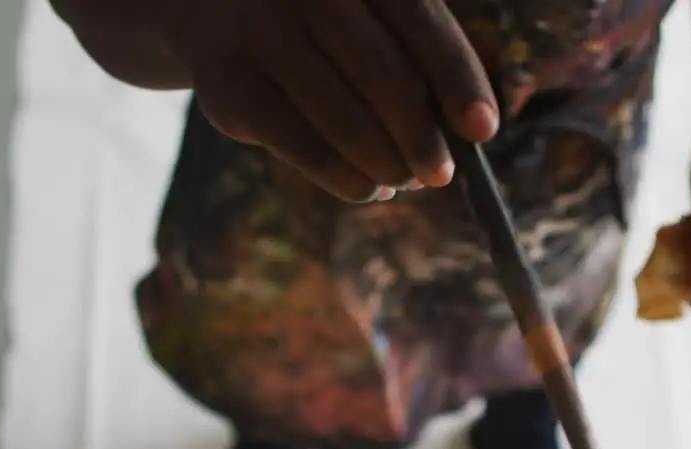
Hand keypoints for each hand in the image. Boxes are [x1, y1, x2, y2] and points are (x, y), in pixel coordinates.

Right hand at [164, 0, 499, 201]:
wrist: (206, 8)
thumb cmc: (315, 19)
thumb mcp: (362, 9)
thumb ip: (410, 52)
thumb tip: (464, 129)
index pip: (420, 20)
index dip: (458, 78)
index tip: (484, 130)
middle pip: (384, 76)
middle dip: (422, 137)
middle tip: (439, 173)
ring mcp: (258, 34)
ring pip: (345, 122)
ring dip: (388, 166)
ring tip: (404, 181)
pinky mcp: (227, 87)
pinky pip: (305, 150)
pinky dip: (347, 180)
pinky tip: (367, 187)